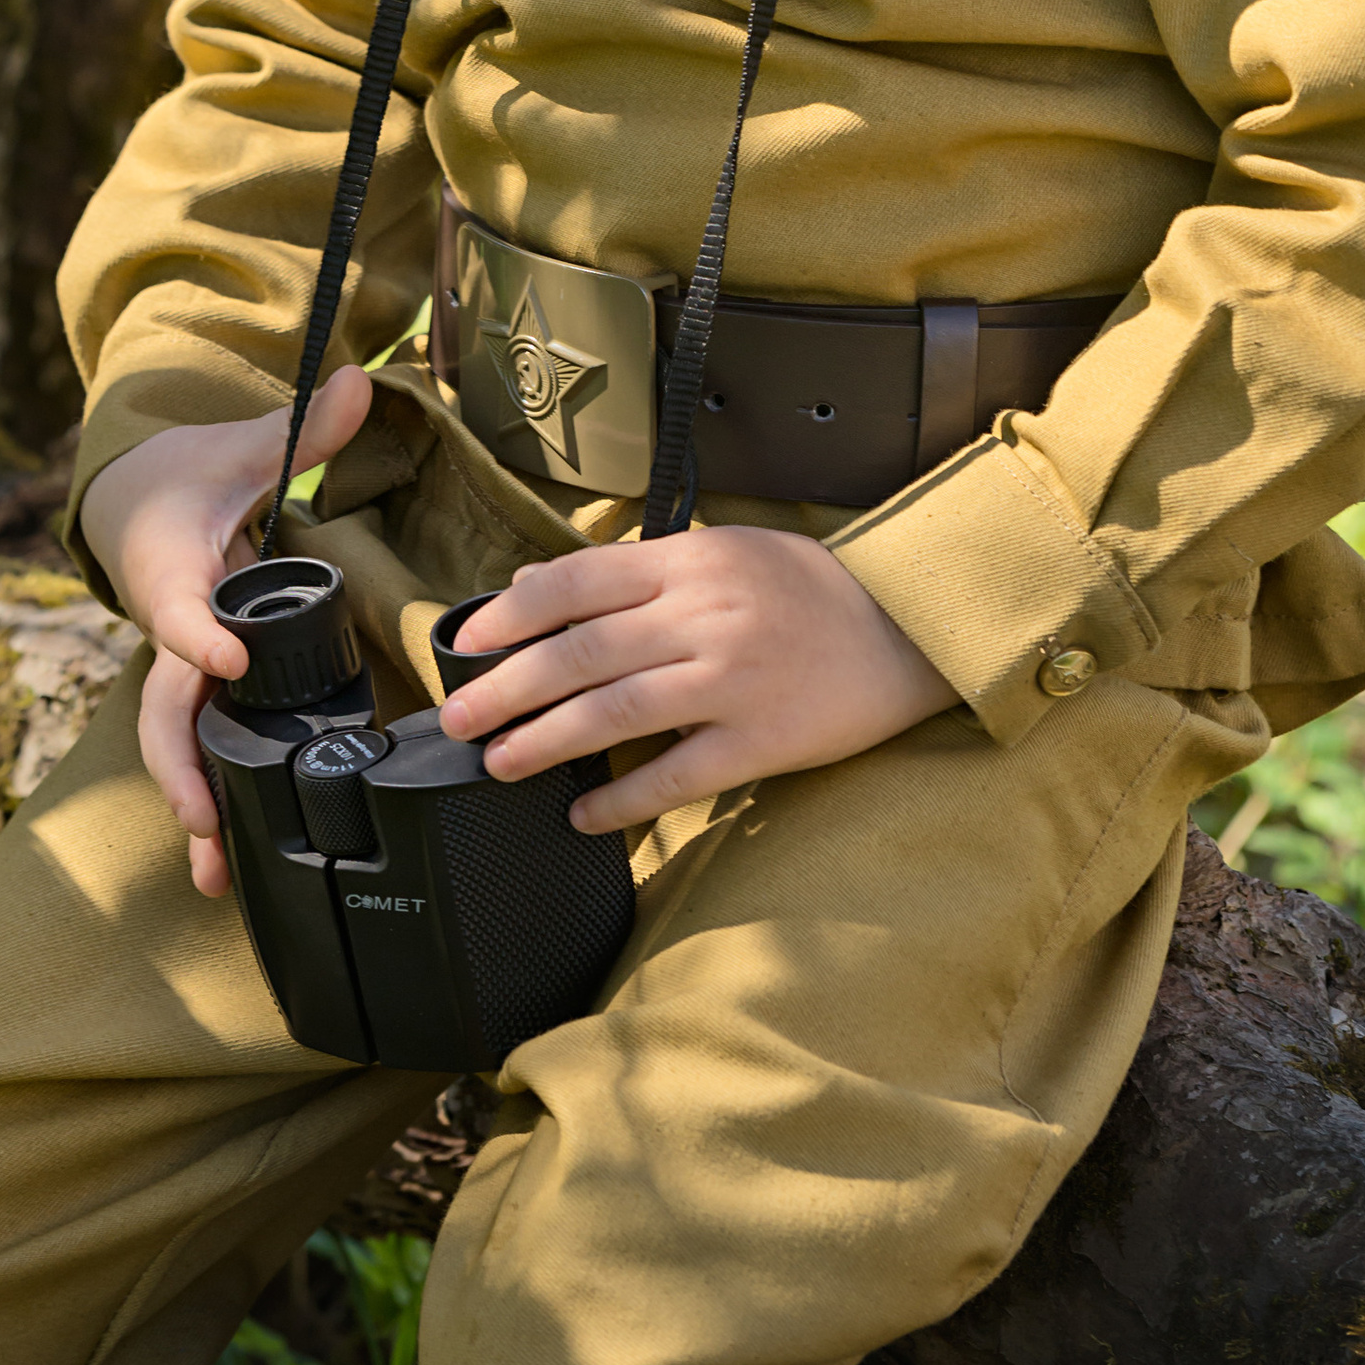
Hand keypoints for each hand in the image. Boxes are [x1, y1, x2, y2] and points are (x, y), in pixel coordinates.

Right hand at [77, 370, 372, 895]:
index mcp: (172, 566)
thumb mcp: (241, 446)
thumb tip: (362, 378)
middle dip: (182, 764)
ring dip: (193, 804)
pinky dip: (210, 797)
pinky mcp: (192, 687)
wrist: (127, 501)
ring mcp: (177, 665)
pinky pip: (198, 745)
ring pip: (177, 742)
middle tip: (203, 821)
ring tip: (216, 874)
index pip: (181, 607)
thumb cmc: (187, 477)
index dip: (201, 637)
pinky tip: (227, 858)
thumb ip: (304, 426)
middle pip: (165, 705)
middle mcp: (168, 626)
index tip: (230, 663)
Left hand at [435, 528, 957, 832]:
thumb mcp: (724, 552)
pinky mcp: (762, 740)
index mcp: (691, 560)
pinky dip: (621, 798)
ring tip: (499, 761)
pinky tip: (582, 813)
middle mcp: (705, 614)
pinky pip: (675, 775)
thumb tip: (539, 586)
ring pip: (615, 711)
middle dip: (507, 686)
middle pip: (581, 651)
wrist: (908, 628)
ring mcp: (733, 679)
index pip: (578, 581)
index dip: (512, 613)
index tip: (466, 643)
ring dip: (545, 739)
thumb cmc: (809, 590)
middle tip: (457, 716)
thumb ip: (638, 570)